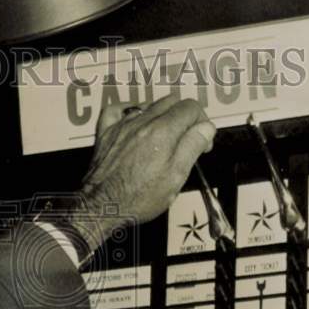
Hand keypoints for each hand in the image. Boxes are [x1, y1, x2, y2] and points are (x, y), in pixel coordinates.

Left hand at [72, 96, 215, 251]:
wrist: (102, 206)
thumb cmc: (140, 198)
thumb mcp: (175, 177)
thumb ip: (192, 147)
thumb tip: (206, 127)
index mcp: (164, 131)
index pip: (191, 108)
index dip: (202, 123)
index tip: (201, 144)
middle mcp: (143, 121)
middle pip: (172, 102)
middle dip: (185, 118)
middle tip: (185, 141)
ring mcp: (122, 125)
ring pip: (148, 104)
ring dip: (162, 115)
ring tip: (164, 137)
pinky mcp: (105, 133)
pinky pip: (117, 110)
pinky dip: (129, 111)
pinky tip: (134, 120)